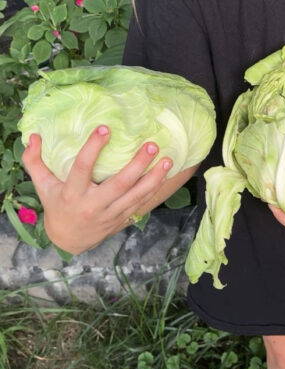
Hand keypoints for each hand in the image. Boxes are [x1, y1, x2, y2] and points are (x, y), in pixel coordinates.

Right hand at [22, 125, 174, 253]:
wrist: (68, 240)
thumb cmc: (56, 206)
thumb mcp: (42, 186)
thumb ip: (34, 161)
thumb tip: (34, 136)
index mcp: (72, 194)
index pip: (82, 168)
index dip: (93, 147)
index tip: (105, 128)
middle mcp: (93, 205)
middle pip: (119, 184)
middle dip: (137, 164)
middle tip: (151, 145)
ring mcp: (110, 214)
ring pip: (135, 195)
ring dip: (153, 178)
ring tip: (166, 159)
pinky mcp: (121, 219)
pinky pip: (141, 203)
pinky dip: (153, 189)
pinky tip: (164, 174)